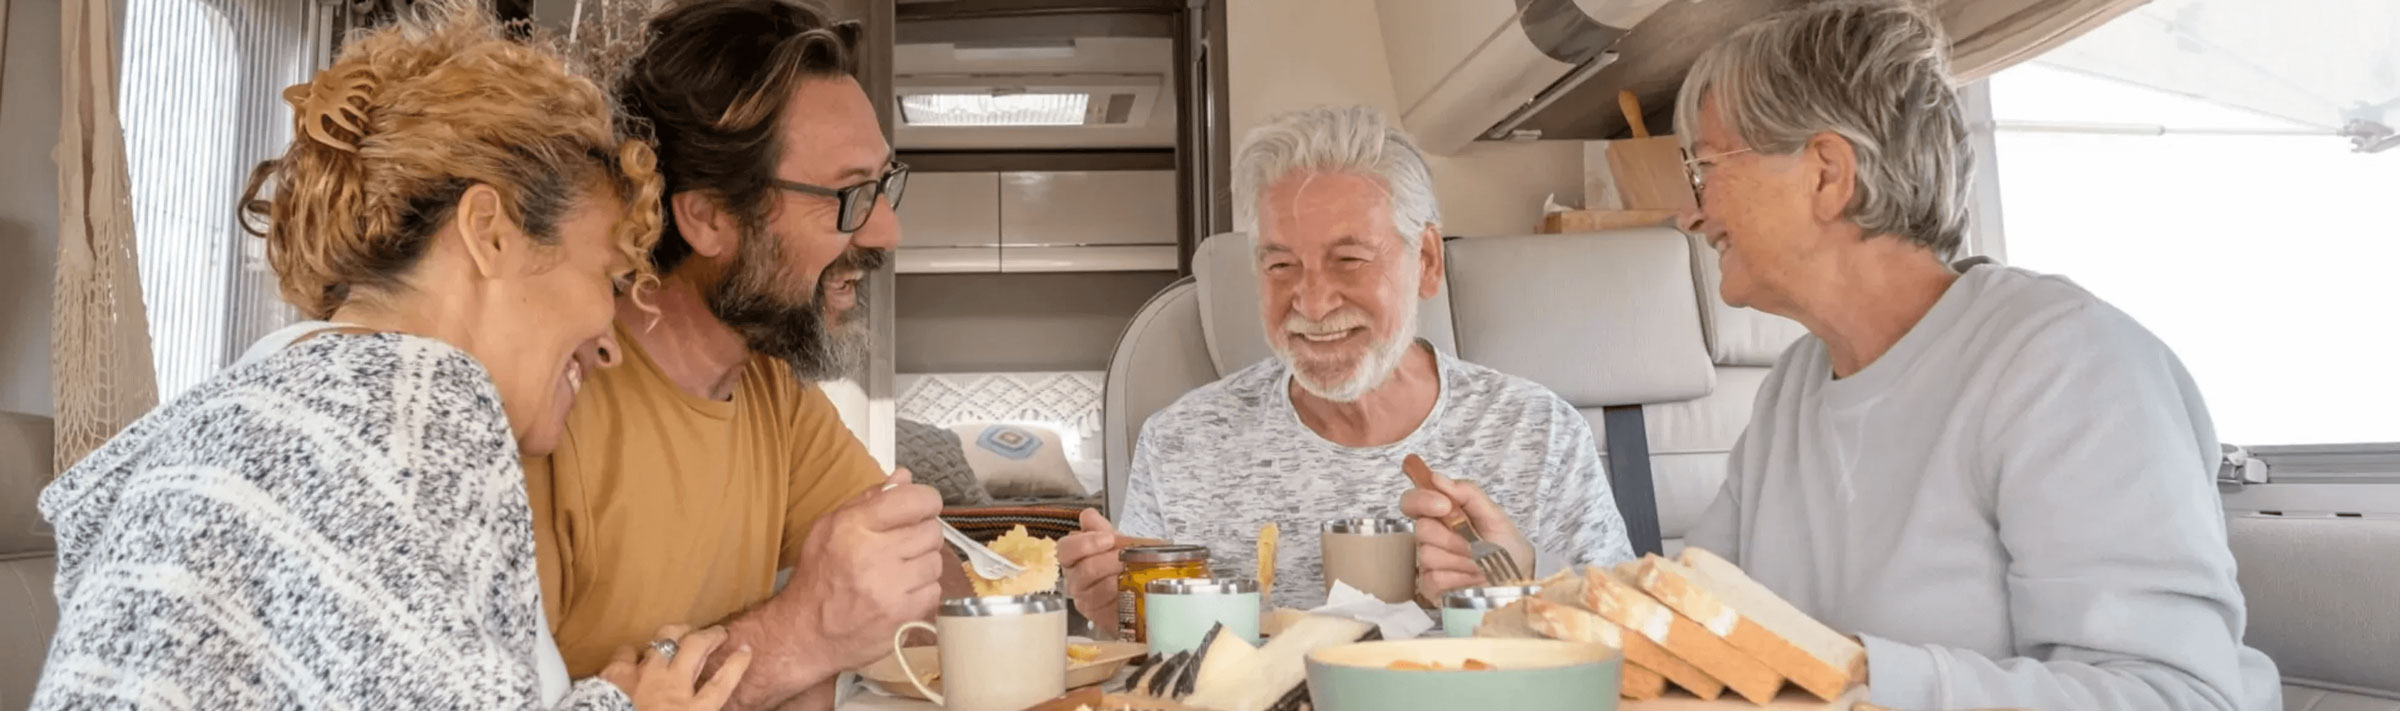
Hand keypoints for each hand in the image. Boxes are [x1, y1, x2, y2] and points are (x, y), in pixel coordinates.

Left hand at [598, 625, 751, 710]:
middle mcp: (672, 687)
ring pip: (666, 639)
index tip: (745, 649)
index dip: (736, 664)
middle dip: (711, 635)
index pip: (722, 682)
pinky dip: (633, 652)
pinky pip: (628, 651)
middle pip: (697, 648)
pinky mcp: (616, 674)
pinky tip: (635, 655)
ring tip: (682, 631)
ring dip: (677, 632)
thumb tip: (702, 707)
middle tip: (718, 632)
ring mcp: (643, 676)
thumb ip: (696, 709)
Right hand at [778, 468, 946, 674]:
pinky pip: (935, 590)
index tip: (922, 508)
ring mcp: (891, 587)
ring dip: (922, 564)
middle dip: (921, 535)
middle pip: (931, 530)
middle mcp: (873, 555)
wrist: (806, 634)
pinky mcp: (903, 615)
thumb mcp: (830, 528)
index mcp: (854, 527)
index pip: (914, 500)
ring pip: (935, 561)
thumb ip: (868, 500)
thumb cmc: (818, 577)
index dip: (926, 501)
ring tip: (898, 572)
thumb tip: (903, 477)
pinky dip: (922, 591)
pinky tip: (900, 593)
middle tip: (902, 546)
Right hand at [1058, 508, 1126, 637]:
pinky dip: (1122, 595)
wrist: (1137, 590)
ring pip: (1098, 588)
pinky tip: (1131, 589)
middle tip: (1126, 558)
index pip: (1065, 549)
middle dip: (1109, 561)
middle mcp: (1074, 578)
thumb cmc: (1120, 563)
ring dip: (1118, 578)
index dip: (1085, 543)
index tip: (1108, 538)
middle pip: (1084, 569)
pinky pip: (1108, 606)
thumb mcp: (1114, 541)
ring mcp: (1084, 599)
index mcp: (1073, 557)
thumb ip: (1100, 528)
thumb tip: (1087, 515)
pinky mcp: (1096, 615)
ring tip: (1133, 572)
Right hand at [1400, 470, 1534, 600]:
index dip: (1422, 500)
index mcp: (1439, 513)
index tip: (1445, 505)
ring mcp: (1427, 562)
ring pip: (1428, 555)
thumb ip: (1467, 492)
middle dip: (1453, 536)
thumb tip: (1436, 478)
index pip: (1411, 501)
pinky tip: (1472, 577)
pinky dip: (1459, 578)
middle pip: (1421, 529)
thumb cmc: (1505, 542)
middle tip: (1475, 542)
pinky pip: (1434, 579)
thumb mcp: (1493, 513)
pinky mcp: (1430, 586)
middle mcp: (1429, 536)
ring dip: (1461, 559)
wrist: (1519, 575)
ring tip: (1479, 562)